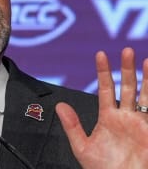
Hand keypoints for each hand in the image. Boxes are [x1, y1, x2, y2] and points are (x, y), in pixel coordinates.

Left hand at [56, 47, 147, 168]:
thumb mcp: (82, 147)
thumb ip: (72, 126)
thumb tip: (59, 106)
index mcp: (108, 117)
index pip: (105, 88)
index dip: (103, 71)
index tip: (101, 54)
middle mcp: (125, 116)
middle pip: (126, 87)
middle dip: (127, 68)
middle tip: (126, 50)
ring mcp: (139, 123)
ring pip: (144, 95)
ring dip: (146, 78)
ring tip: (146, 61)